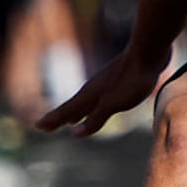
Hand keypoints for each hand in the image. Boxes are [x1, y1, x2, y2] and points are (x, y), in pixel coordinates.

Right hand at [36, 50, 164, 136]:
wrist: (149, 51)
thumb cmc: (132, 79)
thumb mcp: (114, 103)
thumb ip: (96, 118)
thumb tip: (74, 134)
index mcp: (90, 95)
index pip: (66, 111)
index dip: (53, 120)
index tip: (38, 126)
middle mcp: (93, 89)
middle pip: (72, 107)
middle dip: (59, 118)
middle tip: (44, 127)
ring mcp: (105, 84)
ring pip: (85, 102)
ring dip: (75, 113)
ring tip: (69, 121)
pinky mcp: (118, 81)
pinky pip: (98, 98)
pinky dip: (91, 107)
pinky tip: (97, 106)